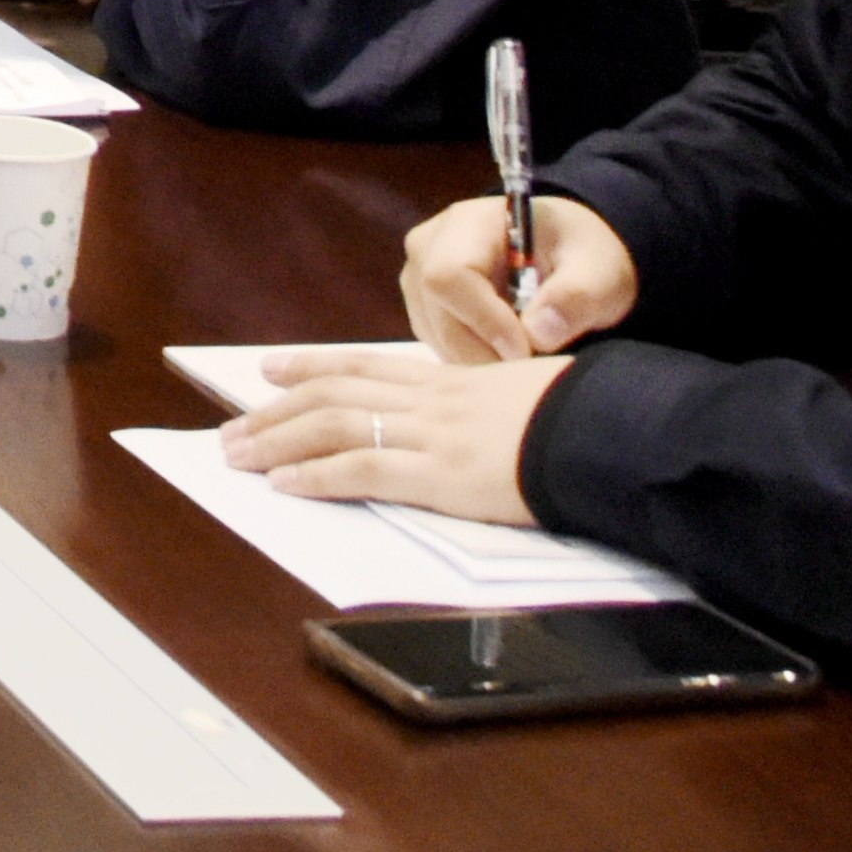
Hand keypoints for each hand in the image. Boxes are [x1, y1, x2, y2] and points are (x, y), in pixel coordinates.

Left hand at [224, 346, 573, 528]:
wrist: (615, 432)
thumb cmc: (588, 418)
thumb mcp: (533, 396)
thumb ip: (495, 402)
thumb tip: (486, 416)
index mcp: (453, 381)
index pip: (367, 366)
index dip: (314, 366)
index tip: (274, 369)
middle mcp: (433, 400)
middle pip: (335, 394)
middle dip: (277, 411)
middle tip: (236, 427)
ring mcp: (433, 434)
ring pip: (333, 426)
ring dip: (277, 441)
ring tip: (238, 456)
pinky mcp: (441, 473)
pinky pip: (362, 469)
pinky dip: (317, 475)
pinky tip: (285, 484)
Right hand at [402, 194, 640, 360]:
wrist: (567, 252)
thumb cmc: (581, 255)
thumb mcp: (600, 270)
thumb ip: (577, 297)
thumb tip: (537, 335)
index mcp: (469, 222)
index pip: (449, 275)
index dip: (484, 320)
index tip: (527, 350)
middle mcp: (429, 246)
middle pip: (438, 313)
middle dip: (486, 351)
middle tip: (533, 366)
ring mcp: (419, 277)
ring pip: (435, 335)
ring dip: (480, 359)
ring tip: (526, 356)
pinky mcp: (423, 306)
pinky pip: (438, 343)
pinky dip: (472, 359)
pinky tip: (506, 353)